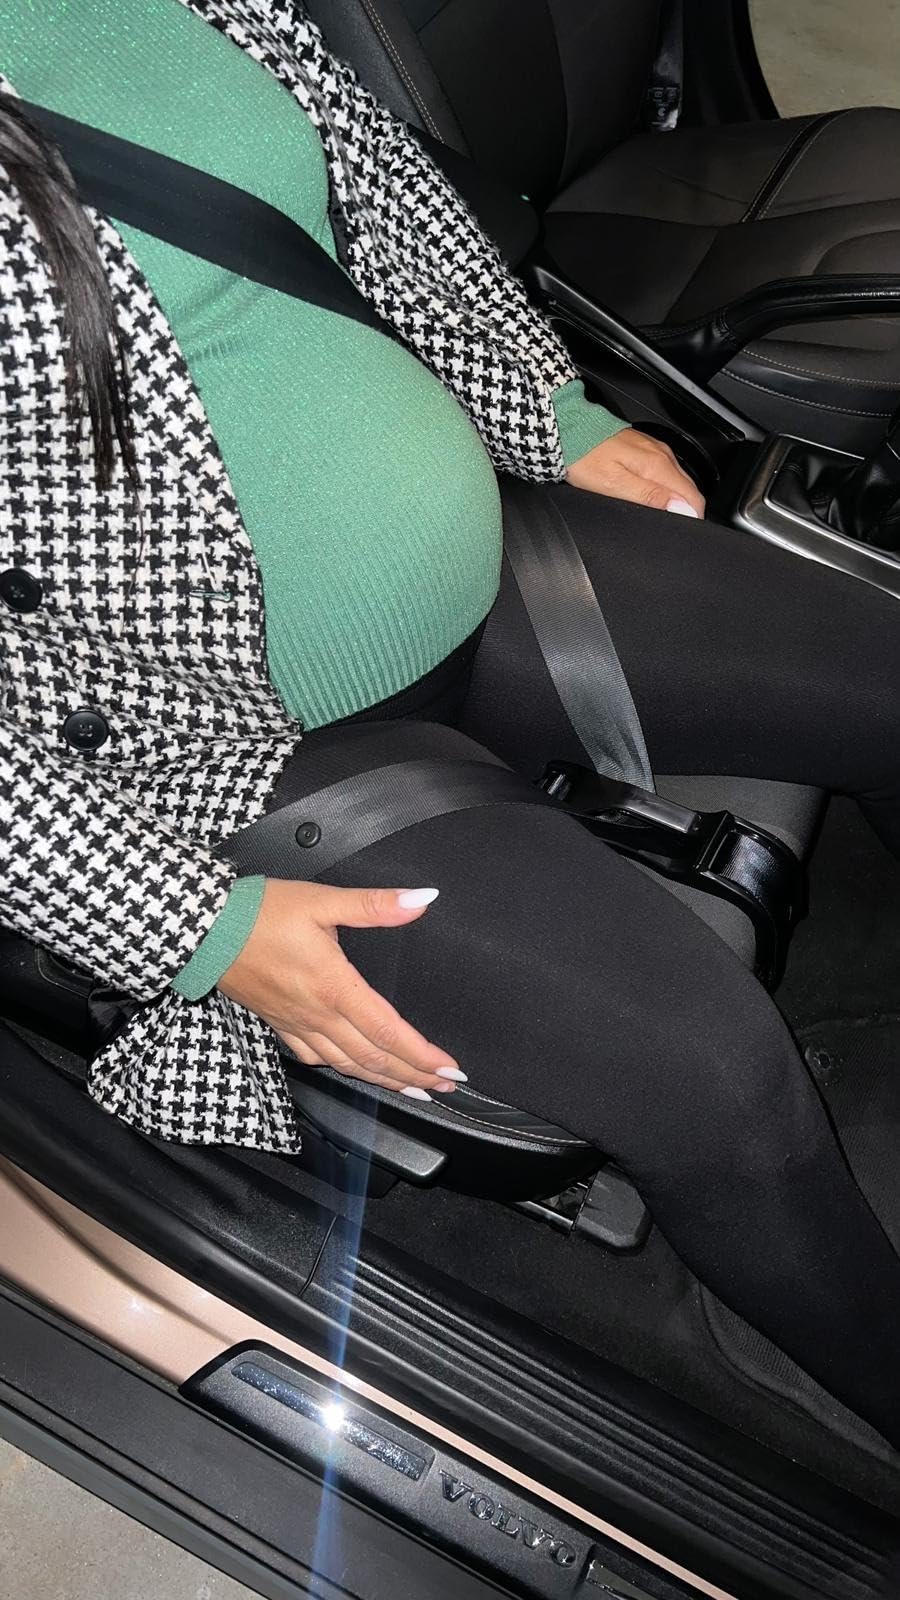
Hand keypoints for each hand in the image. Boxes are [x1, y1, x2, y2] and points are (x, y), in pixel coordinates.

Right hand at [218, 878, 463, 1098]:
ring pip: (348, 1065)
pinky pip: (316, 1059)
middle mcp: (318, 1014)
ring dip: (385, 1081)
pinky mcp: (280, 1023)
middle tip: (445, 1087)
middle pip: (374, 1058)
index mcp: (334, 987)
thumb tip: (420, 900)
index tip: (451, 1070)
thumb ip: (375, 905)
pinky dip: (344, 1070)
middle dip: (414, 1076)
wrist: (203, 929)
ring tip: (414, 1088)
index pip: (388, 1032)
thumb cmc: (258, 914)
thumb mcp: (322, 900)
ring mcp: (297, 1024)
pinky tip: (354, 1070)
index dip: (423, 1055)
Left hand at [566, 429, 705, 517]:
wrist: (568, 432)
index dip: (691, 518)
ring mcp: (654, 450)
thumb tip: (681, 509)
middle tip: (667, 525)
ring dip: (675, 499)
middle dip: (686, 510)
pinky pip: (665, 472)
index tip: (680, 530)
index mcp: (657, 466)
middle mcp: (661, 455)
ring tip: (659, 513)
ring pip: (678, 481)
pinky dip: (664, 487)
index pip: (693, 498)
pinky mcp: (645, 449)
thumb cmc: (585, 459)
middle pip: (689, 490)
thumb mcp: (615, 485)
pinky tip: (649, 495)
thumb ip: (651, 497)